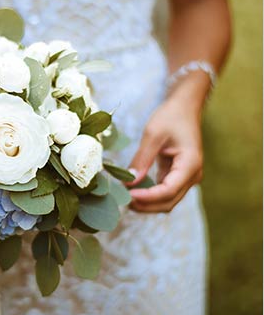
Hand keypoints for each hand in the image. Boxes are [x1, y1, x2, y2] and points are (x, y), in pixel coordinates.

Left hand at [127, 97, 203, 213]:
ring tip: (125, 197)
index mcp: (190, 164)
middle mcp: (192, 175)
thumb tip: (128, 183)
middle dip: (146, 205)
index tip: (128, 195)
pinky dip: (149, 195)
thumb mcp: (153, 134)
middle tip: (122, 200)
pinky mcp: (178, 176)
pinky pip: (164, 192)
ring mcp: (187, 178)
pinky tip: (132, 190)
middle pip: (168, 202)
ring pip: (167, 201)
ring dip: (147, 203)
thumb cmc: (171, 116)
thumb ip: (141, 160)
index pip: (168, 191)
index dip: (147, 197)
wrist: (184, 108)